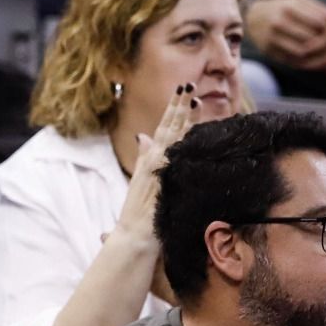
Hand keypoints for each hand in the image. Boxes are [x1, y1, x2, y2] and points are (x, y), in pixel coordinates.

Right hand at [112, 84, 194, 249]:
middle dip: (177, 105)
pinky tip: (193, 126)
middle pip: (168, 129)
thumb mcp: (140, 185)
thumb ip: (144, 159)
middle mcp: (152, 163)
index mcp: (149, 164)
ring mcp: (157, 169)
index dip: (173, 111)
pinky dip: (183, 140)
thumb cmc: (137, 221)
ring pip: (173, 137)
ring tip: (193, 97)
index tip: (183, 93)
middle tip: (188, 85)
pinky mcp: (161, 178)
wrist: (132, 240)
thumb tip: (142, 136)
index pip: (163, 131)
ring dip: (182, 117)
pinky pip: (175, 155)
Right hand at [244, 0, 325, 67]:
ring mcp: (272, 38)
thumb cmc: (282, 8)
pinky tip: (308, 54)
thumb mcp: (298, 2)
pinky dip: (303, 58)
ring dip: (314, 52)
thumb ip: (318, 9)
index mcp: (289, 7)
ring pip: (302, 50)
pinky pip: (291, 59)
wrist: (252, 17)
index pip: (318, 22)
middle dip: (323, 41)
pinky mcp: (268, 50)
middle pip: (311, 37)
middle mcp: (279, 23)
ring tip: (319, 48)